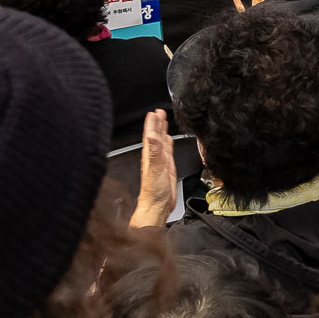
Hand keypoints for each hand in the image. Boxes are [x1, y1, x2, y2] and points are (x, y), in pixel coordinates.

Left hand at [130, 109, 176, 228]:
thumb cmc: (154, 191)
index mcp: (149, 156)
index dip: (152, 124)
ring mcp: (160, 162)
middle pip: (155, 136)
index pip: (150, 135)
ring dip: (162, 131)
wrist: (158, 206)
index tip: (154, 113)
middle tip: (159, 112)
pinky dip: (168, 143)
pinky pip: (168, 152)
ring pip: (161, 142)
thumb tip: (152, 136)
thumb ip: (154, 152)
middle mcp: (154, 157)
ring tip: (163, 121)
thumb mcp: (155, 169)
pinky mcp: (167, 168)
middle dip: (157, 124)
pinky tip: (169, 140)